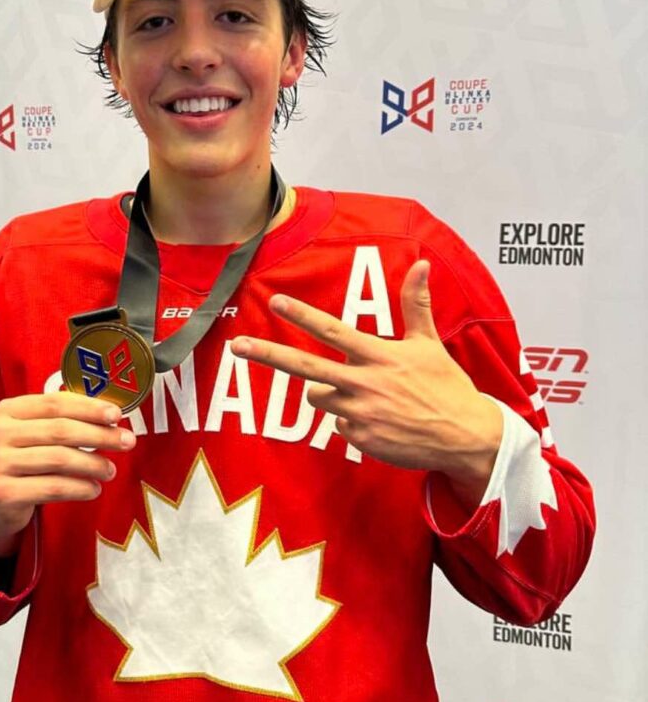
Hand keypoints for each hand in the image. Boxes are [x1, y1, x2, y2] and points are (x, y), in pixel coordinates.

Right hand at [0, 392, 135, 554]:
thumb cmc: (24, 461)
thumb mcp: (34, 434)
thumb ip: (62, 420)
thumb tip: (111, 417)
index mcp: (7, 410)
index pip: (55, 402)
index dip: (89, 407)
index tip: (117, 415)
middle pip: (60, 430)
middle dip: (99, 435)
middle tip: (126, 442)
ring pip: (59, 459)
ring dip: (93, 464)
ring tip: (110, 470)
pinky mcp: (2, 493)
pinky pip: (52, 488)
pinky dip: (80, 488)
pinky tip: (94, 489)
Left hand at [231, 261, 501, 499]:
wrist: (464, 437)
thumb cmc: (446, 386)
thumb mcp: (429, 344)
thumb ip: (416, 304)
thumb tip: (422, 263)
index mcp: (378, 356)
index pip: (332, 331)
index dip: (302, 315)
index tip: (277, 302)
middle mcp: (362, 383)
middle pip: (304, 367)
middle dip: (267, 353)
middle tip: (237, 346)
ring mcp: (358, 413)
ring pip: (319, 396)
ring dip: (331, 392)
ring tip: (369, 396)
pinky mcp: (359, 438)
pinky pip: (338, 424)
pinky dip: (352, 419)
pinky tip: (380, 420)